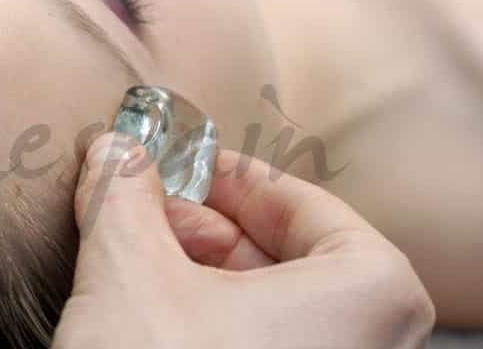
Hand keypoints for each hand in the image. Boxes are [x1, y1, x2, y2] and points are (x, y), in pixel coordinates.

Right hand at [52, 133, 434, 348]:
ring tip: (133, 262)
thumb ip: (123, 196)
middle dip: (206, 229)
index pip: (312, 209)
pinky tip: (150, 320)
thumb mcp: (128, 272)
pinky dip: (209, 329)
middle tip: (146, 210)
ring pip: (274, 317)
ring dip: (199, 278)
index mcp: (367, 301)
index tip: (191, 166)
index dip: (240, 179)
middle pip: (290, 262)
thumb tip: (114, 154)